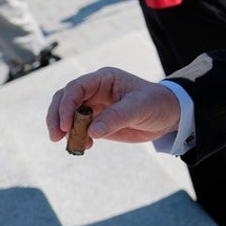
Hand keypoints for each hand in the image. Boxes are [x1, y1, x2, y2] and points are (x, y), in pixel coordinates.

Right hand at [47, 67, 180, 150]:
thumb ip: (117, 117)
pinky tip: (85, 146)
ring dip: (64, 129)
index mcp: (104, 79)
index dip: (66, 105)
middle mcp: (95, 90)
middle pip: (64, 99)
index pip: (76, 88)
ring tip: (71, 144)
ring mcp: (94, 106)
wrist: (169, 115)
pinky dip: (76, 137)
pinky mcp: (96, 121)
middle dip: (56, 117)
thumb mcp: (141, 107)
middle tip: (56, 137)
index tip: (66, 124)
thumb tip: (92, 131)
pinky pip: (78, 128)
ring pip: (67, 114)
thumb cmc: (157, 103)